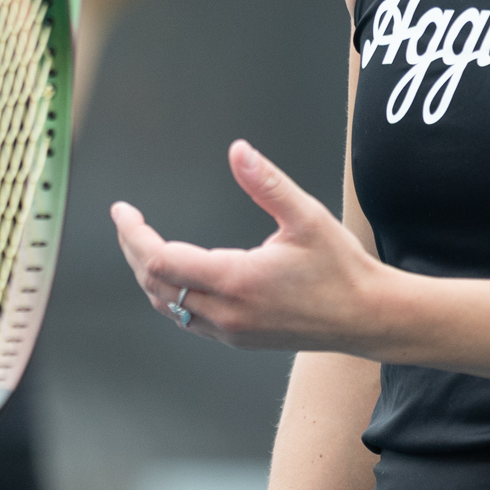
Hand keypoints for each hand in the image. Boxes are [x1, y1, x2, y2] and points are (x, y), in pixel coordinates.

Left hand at [111, 140, 390, 352]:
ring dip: (149, 275)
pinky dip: (169, 294)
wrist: (366, 317)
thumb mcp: (307, 216)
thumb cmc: (341, 268)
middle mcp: (227, 313)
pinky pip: (188, 319)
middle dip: (133, 251)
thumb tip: (238, 151)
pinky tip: (175, 275)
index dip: (134, 235)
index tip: (123, 210)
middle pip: (155, 285)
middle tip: (127, 222)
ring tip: (142, 244)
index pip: (161, 261)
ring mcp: (231, 331)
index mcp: (237, 280)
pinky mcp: (239, 339)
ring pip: (168, 307)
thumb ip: (268, 183)